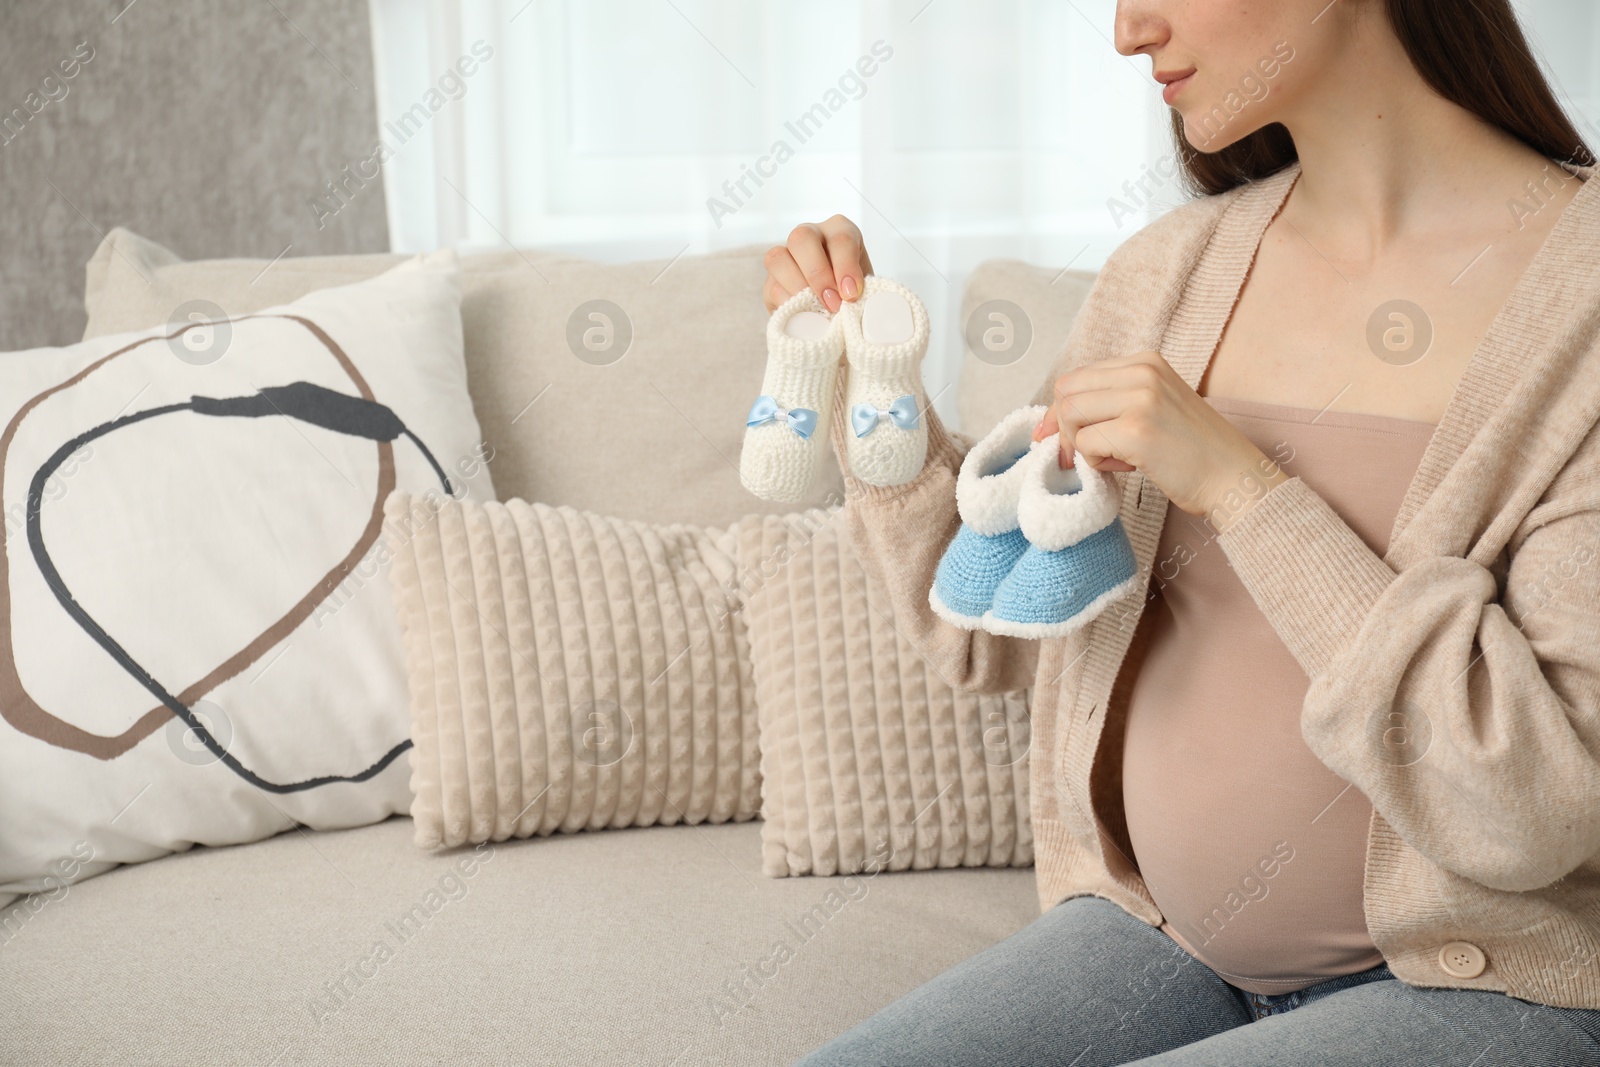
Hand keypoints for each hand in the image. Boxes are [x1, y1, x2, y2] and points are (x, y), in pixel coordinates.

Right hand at [762, 215, 873, 313]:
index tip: (851, 294)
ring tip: (816, 311)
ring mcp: (785, 254)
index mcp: (839, 231)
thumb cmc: (854, 296)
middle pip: (802, 238)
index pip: (841, 239)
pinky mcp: (771, 280)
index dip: (845, 266)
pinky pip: (772, 286)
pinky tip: (802, 314)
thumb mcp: (865, 288)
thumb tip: (852, 302)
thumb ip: (862, 291)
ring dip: (798, 286)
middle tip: (833, 304)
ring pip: (778, 258)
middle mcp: (809, 235)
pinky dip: (787, 302)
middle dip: (818, 274)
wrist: (837, 312)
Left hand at [1032, 351, 1288, 531]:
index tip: (1060, 438)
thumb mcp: (1154, 407)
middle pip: (1066, 392)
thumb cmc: (1193, 452)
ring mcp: (1141, 398)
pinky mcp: (1137, 429)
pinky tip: (1127, 467)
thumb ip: (1113, 402)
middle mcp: (1143, 371)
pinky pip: (1085, 443)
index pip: (1077, 377)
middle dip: (1064, 428)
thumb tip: (1053, 420)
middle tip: (1083, 455)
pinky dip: (1096, 463)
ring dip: (1082, 445)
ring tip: (1115, 459)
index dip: (1061, 410)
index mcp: (1145, 362)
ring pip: (1070, 415)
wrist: (1234, 477)